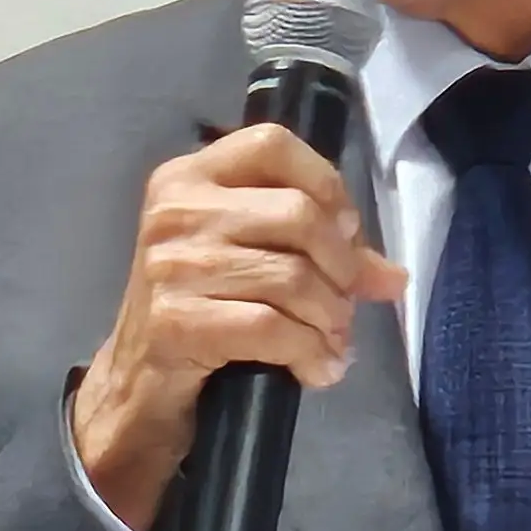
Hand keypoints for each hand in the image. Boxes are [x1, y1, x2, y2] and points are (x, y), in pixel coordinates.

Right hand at [71, 123, 402, 530]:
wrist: (137, 385)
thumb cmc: (198, 312)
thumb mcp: (251, 264)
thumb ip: (318, 253)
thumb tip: (393, 277)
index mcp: (189, 177)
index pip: (273, 144)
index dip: (327, 185)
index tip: (345, 233)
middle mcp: (175, 210)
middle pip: (298, 214)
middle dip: (340, 267)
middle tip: (344, 304)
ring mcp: (170, 265)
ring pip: (292, 277)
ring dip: (329, 319)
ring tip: (333, 342)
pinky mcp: (175, 321)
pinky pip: (271, 328)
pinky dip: (309, 354)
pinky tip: (317, 369)